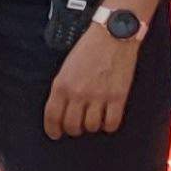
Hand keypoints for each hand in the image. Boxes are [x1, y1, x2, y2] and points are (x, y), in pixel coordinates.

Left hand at [43, 24, 138, 138]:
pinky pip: (112, 123)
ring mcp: (99, 96)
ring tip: (92, 119)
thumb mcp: (66, 68)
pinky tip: (107, 119)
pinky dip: (109, 125)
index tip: (55, 135)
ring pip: (91, 127)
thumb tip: (61, 111)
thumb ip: (62, 89)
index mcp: (61, 85)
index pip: (52, 116)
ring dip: (91, 127)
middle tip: (76, 126)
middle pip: (72, 125)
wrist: (112, 36)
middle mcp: (78, 93)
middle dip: (72, 129)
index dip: (53, 129)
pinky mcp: (118, 97)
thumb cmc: (88, 50)